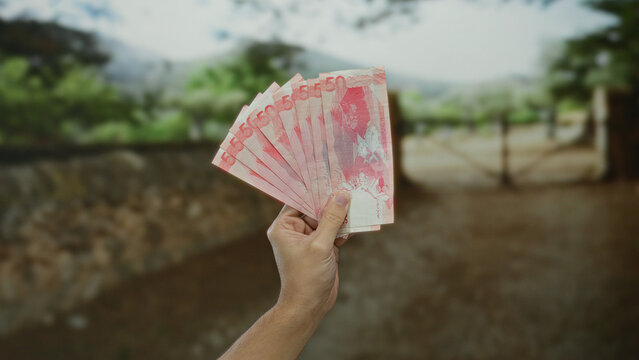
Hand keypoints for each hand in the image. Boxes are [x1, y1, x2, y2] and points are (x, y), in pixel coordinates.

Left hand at [267, 191, 351, 321]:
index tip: (332, 178)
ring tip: (356, 208)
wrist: (309, 305)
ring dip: (341, 217)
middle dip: (332, 204)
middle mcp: (294, 231)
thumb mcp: (320, 245)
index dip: (315, 191)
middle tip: (350, 190)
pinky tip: (354, 227)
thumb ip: (332, 219)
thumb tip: (342, 195)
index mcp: (284, 227)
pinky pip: (334, 232)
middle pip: (316, 209)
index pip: (299, 201)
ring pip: (327, 220)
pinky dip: (344, 230)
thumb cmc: (307, 276)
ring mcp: (309, 240)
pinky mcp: (322, 248)